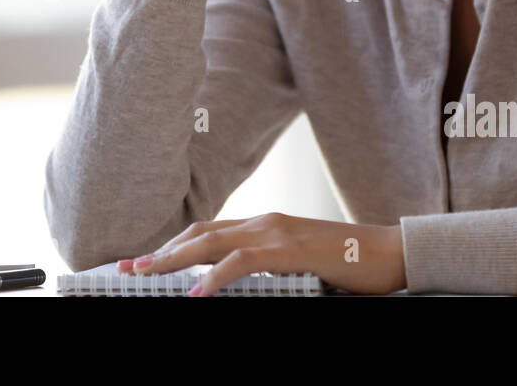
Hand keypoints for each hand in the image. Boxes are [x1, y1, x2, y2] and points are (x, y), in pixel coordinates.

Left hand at [115, 212, 405, 295]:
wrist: (389, 254)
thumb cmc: (347, 264)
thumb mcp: (296, 266)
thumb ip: (266, 268)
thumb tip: (232, 284)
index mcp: (263, 224)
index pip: (206, 231)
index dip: (172, 246)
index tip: (143, 261)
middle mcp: (263, 221)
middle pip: (199, 233)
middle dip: (160, 251)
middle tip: (126, 267)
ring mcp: (275, 231)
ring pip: (211, 243)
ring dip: (174, 260)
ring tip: (145, 275)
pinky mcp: (289, 248)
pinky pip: (241, 262)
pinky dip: (213, 278)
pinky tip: (195, 295)